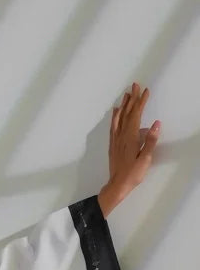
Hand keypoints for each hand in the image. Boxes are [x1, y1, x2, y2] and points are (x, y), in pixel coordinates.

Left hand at [102, 81, 159, 211]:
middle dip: (132, 98)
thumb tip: (157, 123)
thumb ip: (150, 141)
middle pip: (127, 113)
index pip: (136, 115)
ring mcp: (115, 139)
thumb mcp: (145, 158)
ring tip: (126, 94)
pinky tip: (116, 112)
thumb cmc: (133, 174)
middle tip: (135, 85)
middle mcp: (121, 135)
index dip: (141, 102)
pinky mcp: (113, 144)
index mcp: (130, 137)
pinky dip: (115, 116)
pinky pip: (113, 126)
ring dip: (123, 105)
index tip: (145, 90)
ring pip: (119, 118)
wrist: (117, 185)